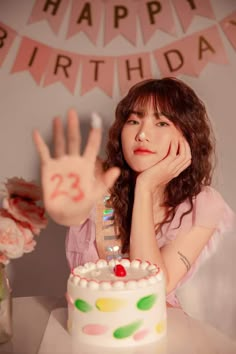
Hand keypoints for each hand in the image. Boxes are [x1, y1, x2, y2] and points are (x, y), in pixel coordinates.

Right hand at [33, 109, 119, 225]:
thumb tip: (117, 170)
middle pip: (74, 140)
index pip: (92, 146)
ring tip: (58, 118)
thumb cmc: (83, 203)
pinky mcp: (49, 168)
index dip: (94, 133)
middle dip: (73, 126)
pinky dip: (40, 144)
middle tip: (72, 112)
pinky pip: (44, 154)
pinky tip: (36, 133)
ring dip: (58, 131)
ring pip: (60, 143)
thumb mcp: (96, 193)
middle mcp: (74, 160)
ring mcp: (61, 163)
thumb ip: (105, 182)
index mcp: (87, 165)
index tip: (96, 118)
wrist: (67, 214)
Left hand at [136, 137, 190, 193]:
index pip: (187, 161)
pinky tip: (171, 140)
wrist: (144, 188)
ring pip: (183, 155)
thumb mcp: (158, 173)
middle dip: (187, 146)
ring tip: (179, 136)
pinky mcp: (165, 166)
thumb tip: (160, 160)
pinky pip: (173, 154)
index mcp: (174, 172)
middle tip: (183, 137)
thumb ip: (162, 167)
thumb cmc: (148, 181)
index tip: (183, 143)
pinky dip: (174, 146)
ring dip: (182, 144)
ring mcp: (171, 168)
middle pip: (188, 157)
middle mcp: (174, 170)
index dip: (187, 151)